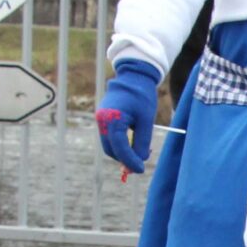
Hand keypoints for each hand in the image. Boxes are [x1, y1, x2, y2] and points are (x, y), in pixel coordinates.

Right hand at [98, 59, 163, 174]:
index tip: (141, 170)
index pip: (120, 147)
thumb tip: (139, 161)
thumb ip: (142, 142)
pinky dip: (119, 144)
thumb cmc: (142, 96)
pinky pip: (109, 137)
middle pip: (111, 149)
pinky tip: (133, 144)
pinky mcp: (102, 118)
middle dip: (125, 159)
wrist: (133, 77)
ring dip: (122, 152)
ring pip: (109, 145)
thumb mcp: (146, 120)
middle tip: (141, 163)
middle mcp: (102, 120)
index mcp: (113, 119)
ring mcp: (100, 119)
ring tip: (140, 152)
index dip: (130, 161)